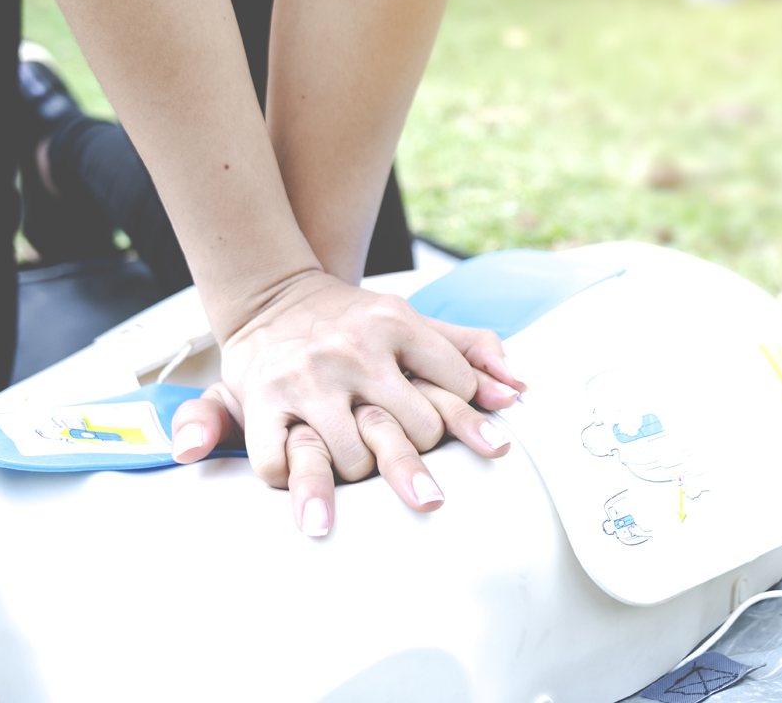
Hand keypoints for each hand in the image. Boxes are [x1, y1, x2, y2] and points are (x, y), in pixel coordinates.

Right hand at [168, 271, 526, 535]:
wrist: (271, 298)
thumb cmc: (352, 321)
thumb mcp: (410, 319)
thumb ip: (471, 348)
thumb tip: (519, 391)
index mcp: (395, 322)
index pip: (458, 389)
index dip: (459, 414)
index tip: (442, 419)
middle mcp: (353, 349)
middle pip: (417, 433)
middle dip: (417, 455)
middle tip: (408, 459)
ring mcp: (306, 378)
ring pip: (356, 461)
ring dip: (361, 474)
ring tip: (358, 472)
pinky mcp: (262, 402)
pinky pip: (283, 465)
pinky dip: (294, 484)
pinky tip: (302, 480)